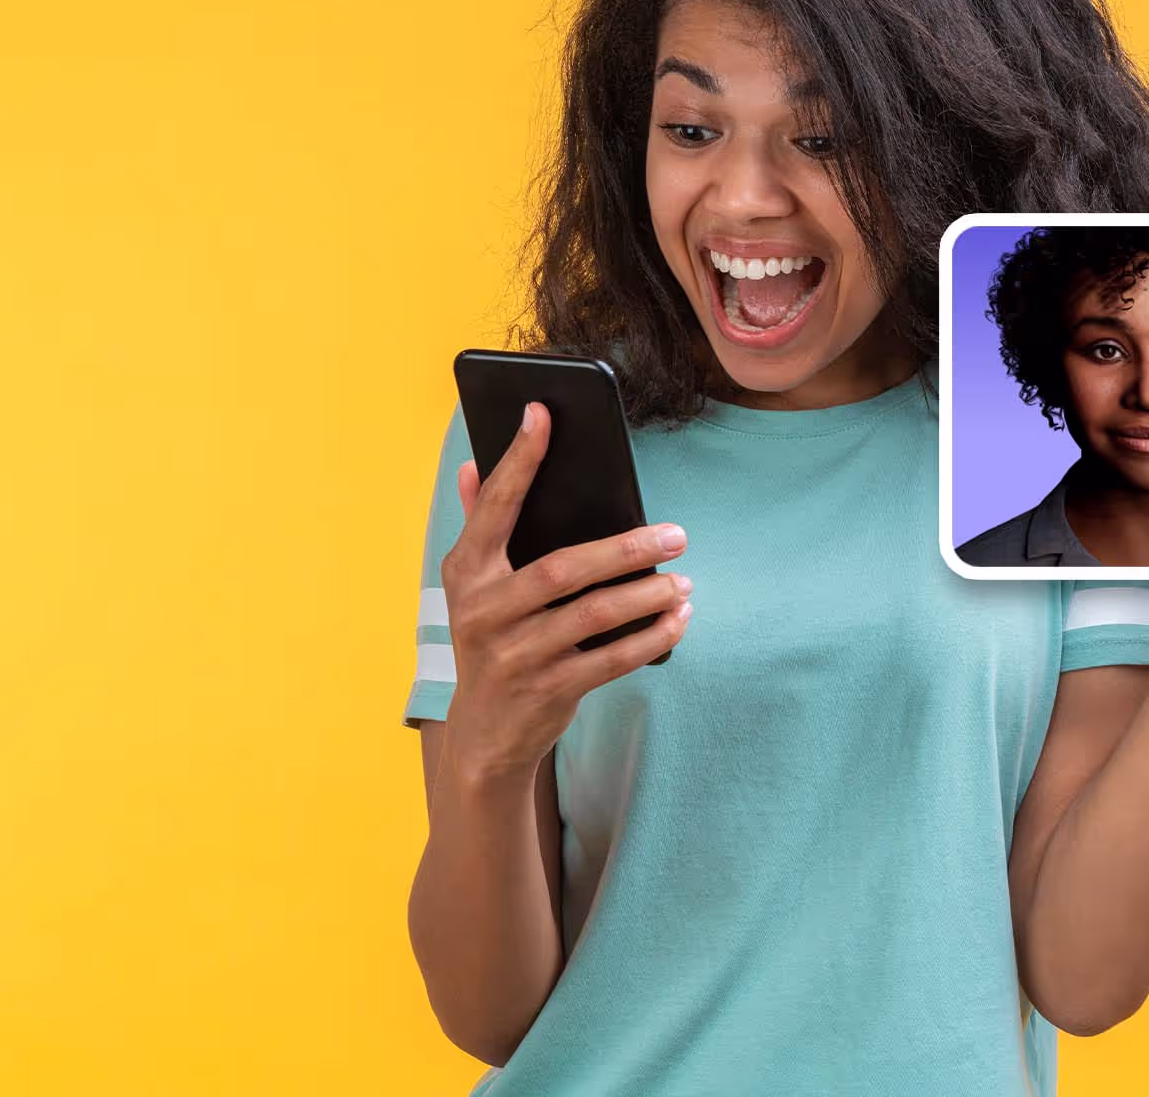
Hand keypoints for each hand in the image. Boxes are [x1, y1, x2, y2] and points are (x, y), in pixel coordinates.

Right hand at [437, 402, 692, 787]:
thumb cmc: (491, 643)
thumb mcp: (472, 589)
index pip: (495, 506)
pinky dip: (651, 637)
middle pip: (564, 569)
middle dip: (626, 548)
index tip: (542, 414)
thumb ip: (477, 527)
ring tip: (683, 579)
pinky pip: (611, 659)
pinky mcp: (547, 690)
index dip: (519, 460)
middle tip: (677, 534)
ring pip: (594, 616)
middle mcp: (483, 611)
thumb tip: (471, 465)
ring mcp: (514, 655)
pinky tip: (679, 617)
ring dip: (648, 595)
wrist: (485, 735)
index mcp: (465, 573)